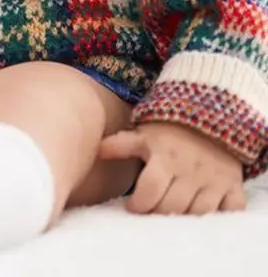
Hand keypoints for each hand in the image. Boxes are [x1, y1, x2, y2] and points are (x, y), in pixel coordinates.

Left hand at [99, 122, 246, 214]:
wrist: (209, 113)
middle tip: (149, 212)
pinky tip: (203, 213)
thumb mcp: (143, 134)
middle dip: (158, 212)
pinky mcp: (233, 184)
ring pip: (199, 212)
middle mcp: (190, 170)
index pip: (151, 189)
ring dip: (183, 217)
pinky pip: (231, 208)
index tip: (131, 207)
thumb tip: (97, 150)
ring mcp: (214, 179)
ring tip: (170, 215)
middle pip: (173, 205)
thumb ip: (121, 144)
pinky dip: (219, 214)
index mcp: (165, 157)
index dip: (139, 203)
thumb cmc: (169, 129)